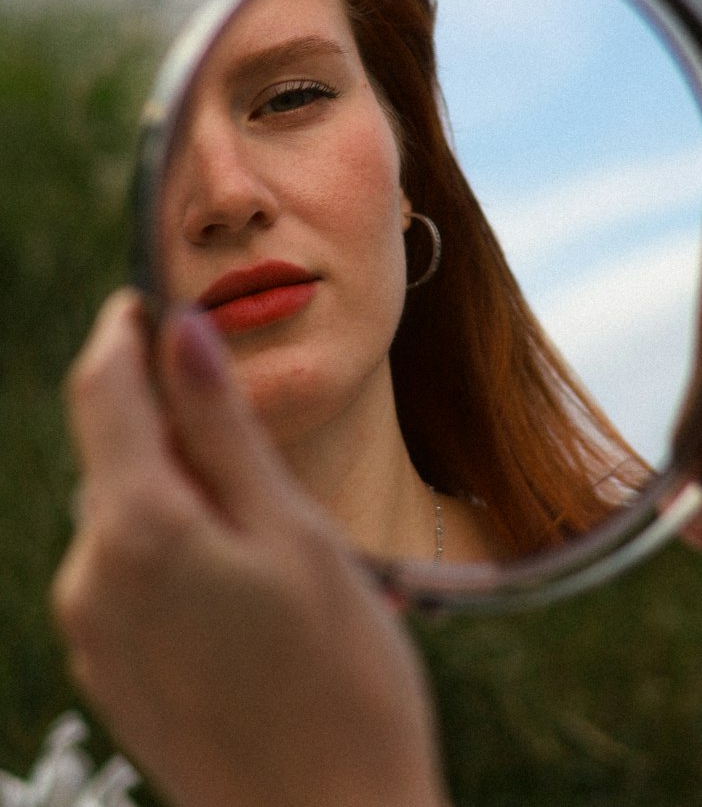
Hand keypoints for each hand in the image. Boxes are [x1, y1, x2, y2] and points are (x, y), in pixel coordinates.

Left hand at [52, 291, 445, 806]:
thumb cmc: (337, 677)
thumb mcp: (292, 529)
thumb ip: (224, 428)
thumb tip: (181, 332)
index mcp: (136, 531)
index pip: (103, 389)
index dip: (127, 331)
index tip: (157, 298)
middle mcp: (90, 579)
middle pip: (111, 450)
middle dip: (165, 413)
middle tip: (247, 411)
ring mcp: (94, 631)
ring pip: (122, 509)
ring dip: (177, 480)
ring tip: (268, 513)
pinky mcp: (112, 668)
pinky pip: (128, 567)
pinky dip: (173, 538)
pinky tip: (246, 571)